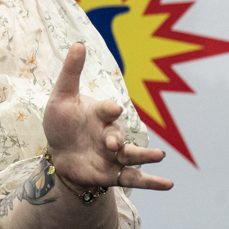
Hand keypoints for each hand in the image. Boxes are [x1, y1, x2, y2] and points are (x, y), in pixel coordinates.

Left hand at [42, 42, 173, 191]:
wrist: (59, 156)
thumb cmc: (61, 124)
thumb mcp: (61, 98)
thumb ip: (71, 72)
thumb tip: (79, 43)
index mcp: (100, 114)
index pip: (106, 110)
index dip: (109, 110)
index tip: (113, 109)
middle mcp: (110, 134)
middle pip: (118, 135)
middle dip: (116, 140)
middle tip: (112, 144)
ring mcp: (114, 156)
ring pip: (132, 155)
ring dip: (145, 156)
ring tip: (159, 156)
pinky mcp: (113, 175)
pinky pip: (135, 179)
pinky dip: (152, 182)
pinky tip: (169, 185)